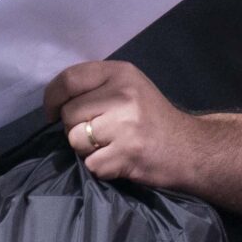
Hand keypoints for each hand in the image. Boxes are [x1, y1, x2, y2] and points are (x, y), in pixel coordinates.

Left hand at [45, 60, 203, 188]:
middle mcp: (123, 94)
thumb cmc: (154, 118)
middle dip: (75, 129)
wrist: (191, 149)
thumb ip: (97, 87)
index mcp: (121, 73)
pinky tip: (119, 161)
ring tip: (110, 147)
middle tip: (98, 134)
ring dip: (86, 150)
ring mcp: (125, 124)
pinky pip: (91, 164)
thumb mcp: (130, 87)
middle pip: (69, 114)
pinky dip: (101, 168)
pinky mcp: (127, 153)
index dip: (52, 98)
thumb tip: (55, 100)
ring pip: (75, 140)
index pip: (69, 79)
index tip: (51, 113)